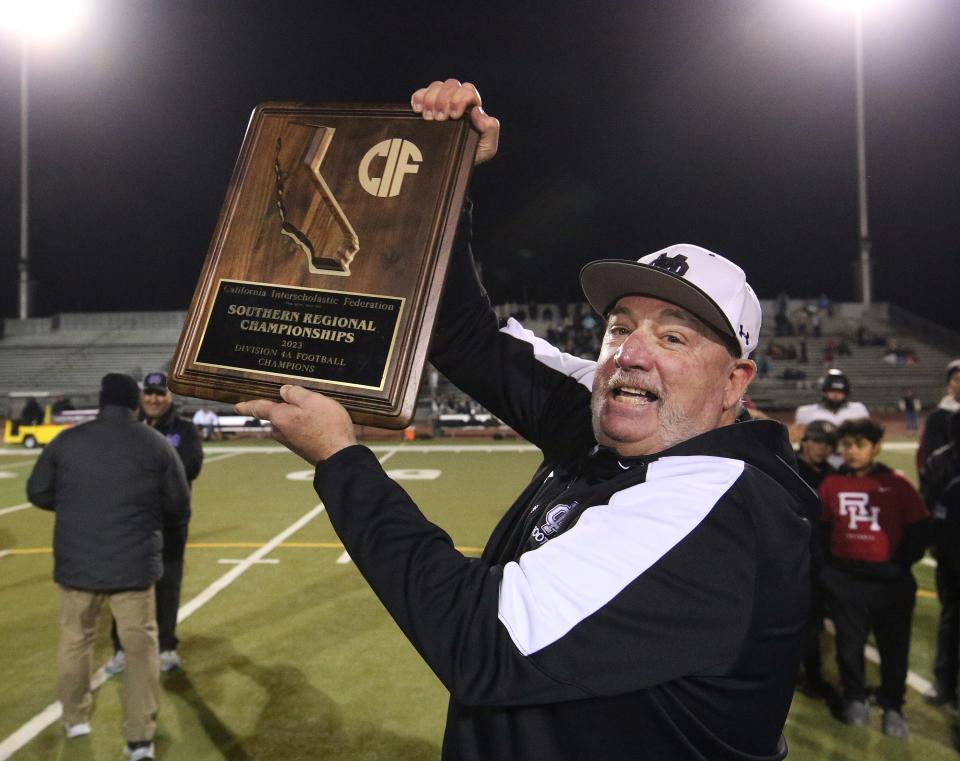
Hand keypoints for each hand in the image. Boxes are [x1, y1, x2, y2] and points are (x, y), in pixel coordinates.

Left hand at [235, 385, 355, 464]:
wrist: (339, 456)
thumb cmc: (327, 426)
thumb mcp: (313, 400)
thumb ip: (295, 393)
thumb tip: (284, 391)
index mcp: (279, 417)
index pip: (258, 408)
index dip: (247, 405)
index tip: (236, 407)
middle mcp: (280, 431)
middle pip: (276, 414)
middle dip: (284, 407)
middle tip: (298, 399)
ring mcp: (291, 442)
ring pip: (288, 423)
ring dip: (297, 416)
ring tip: (316, 411)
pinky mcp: (301, 448)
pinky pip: (298, 431)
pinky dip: (305, 425)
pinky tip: (320, 423)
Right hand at [411, 79, 499, 164]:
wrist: (452, 167)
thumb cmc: (471, 155)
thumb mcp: (487, 148)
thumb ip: (490, 130)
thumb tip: (477, 111)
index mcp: (472, 107)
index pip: (468, 91)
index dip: (460, 98)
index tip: (454, 115)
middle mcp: (457, 100)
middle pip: (451, 85)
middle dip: (444, 99)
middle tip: (439, 118)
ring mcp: (440, 102)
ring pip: (436, 86)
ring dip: (430, 99)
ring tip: (428, 117)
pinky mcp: (425, 107)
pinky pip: (420, 93)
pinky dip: (418, 98)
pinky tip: (418, 110)